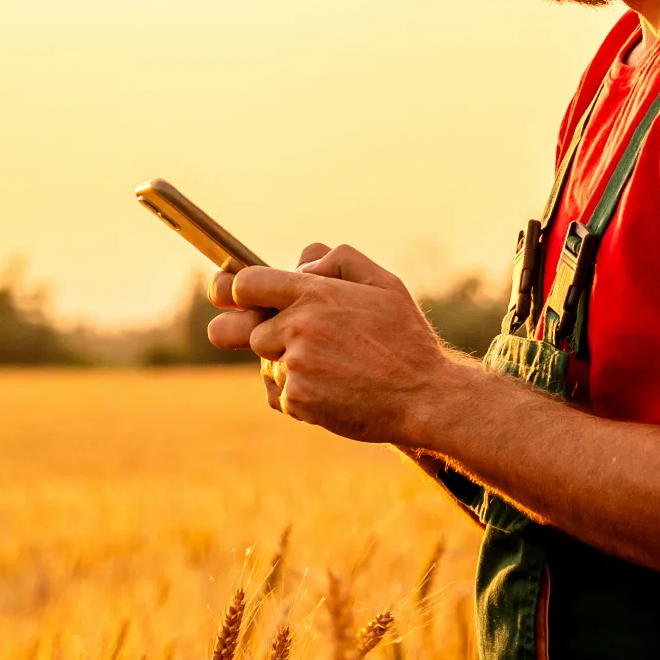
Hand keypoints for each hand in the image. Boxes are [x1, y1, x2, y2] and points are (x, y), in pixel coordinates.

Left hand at [208, 242, 454, 443]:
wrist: (423, 397)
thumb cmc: (405, 339)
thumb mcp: (384, 283)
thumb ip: (339, 259)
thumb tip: (301, 263)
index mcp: (316, 293)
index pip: (245, 284)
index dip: (236, 290)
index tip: (239, 297)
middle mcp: (299, 327)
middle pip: (244, 329)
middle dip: (250, 331)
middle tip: (265, 336)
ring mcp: (296, 366)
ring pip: (267, 363)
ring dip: (287, 365)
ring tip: (331, 368)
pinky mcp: (297, 399)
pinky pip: (279, 394)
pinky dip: (298, 394)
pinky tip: (331, 390)